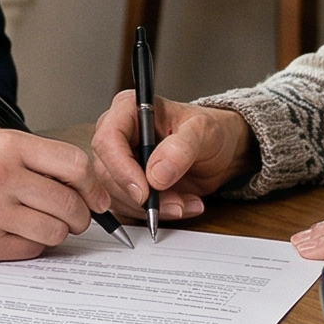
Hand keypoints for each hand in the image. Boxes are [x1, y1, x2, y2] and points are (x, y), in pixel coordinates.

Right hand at [0, 130, 133, 260]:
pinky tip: (17, 234)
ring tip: (41, 224)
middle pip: (71, 204)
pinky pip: (31, 250)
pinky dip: (32, 245)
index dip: (95, 186)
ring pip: (56, 231)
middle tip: (74, 217)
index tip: (98, 199)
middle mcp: (2, 176)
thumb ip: (36, 160)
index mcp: (8, 145)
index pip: (76, 166)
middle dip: (81, 216)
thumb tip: (89, 186)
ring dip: (57, 232)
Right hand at [87, 93, 255, 222]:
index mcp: (128, 110)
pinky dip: (155, 214)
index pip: (108, 140)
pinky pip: (128, 208)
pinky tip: (180, 206)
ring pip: (116, 195)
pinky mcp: (125, 185)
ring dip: (152, 208)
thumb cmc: (208, 132)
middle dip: (141, 196)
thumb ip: (181, 148)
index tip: (145, 192)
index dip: (122, 169)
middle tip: (175, 204)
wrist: (216, 153)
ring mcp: (118, 162)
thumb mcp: (204, 132)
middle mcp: (117, 135)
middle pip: (106, 173)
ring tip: (185, 203)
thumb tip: (156, 174)